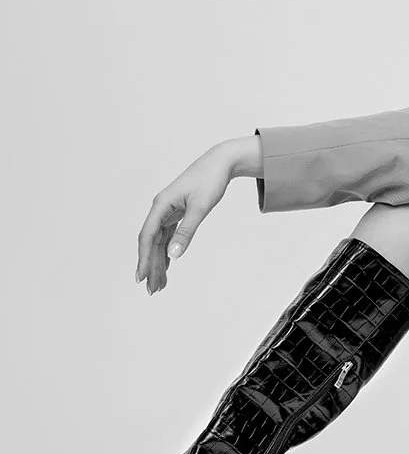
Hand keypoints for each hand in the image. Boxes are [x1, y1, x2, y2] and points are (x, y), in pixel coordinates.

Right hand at [135, 143, 237, 294]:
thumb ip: (187, 232)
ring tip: (160, 285)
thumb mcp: (200, 208)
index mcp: (161, 205)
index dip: (143, 258)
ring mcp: (168, 211)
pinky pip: (167, 236)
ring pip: (159, 242)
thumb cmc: (210, 181)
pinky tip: (167, 266)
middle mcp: (161, 209)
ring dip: (159, 262)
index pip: (147, 237)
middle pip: (151, 243)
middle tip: (152, 290)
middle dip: (151, 266)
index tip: (141, 277)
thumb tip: (173, 255)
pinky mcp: (177, 213)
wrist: (221, 163)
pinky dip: (167, 252)